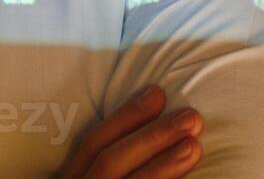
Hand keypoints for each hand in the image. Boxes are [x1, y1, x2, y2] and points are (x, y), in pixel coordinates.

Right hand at [55, 85, 202, 178]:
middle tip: (190, 117)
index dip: (126, 117)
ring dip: (162, 168)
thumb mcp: (90, 174)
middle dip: (150, 138)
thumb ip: (108, 159)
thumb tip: (149, 117)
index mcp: (70, 178)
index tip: (158, 93)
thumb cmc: (103, 178)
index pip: (93, 143)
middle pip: (108, 162)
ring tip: (194, 146)